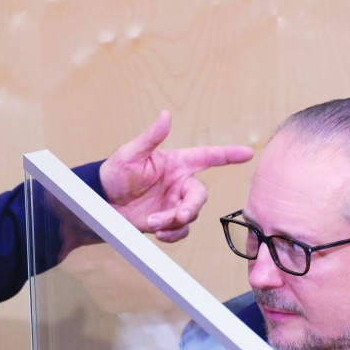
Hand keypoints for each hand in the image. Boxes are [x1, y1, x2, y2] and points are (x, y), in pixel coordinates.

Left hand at [100, 111, 252, 241]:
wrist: (102, 203)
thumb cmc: (115, 173)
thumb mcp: (131, 153)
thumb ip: (151, 137)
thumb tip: (165, 115)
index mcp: (176, 164)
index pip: (207, 157)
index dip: (227, 155)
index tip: (246, 153)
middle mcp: (179, 184)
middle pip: (200, 195)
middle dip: (191, 207)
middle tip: (178, 215)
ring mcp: (173, 203)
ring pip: (190, 215)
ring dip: (174, 221)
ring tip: (154, 223)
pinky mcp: (166, 222)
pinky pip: (180, 231)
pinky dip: (173, 234)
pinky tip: (159, 233)